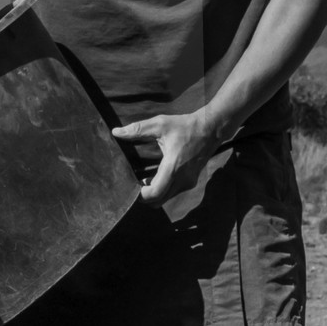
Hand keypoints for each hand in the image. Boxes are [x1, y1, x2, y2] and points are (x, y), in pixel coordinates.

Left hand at [111, 111, 225, 204]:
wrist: (211, 129)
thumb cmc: (185, 126)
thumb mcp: (160, 124)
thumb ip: (138, 129)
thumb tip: (116, 132)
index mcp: (173, 167)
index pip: (155, 193)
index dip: (141, 196)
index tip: (132, 187)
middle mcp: (182, 179)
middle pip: (158, 201)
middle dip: (145, 197)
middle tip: (135, 184)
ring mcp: (188, 183)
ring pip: (165, 199)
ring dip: (153, 194)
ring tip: (142, 181)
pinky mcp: (191, 183)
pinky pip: (172, 193)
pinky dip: (162, 190)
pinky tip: (155, 177)